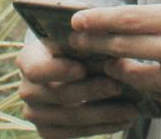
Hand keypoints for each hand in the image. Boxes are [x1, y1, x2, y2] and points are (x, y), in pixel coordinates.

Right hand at [18, 35, 145, 137]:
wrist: (69, 64)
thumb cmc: (76, 43)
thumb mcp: (77, 32)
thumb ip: (85, 33)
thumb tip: (104, 33)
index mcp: (28, 59)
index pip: (36, 69)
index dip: (59, 71)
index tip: (82, 69)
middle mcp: (28, 90)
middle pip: (60, 95)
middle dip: (92, 91)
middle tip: (119, 86)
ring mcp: (36, 114)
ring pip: (72, 118)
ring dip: (105, 113)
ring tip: (132, 107)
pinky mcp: (49, 131)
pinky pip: (77, 133)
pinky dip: (103, 127)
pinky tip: (124, 119)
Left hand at [70, 2, 160, 123]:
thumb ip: (159, 23)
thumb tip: (114, 25)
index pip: (133, 18)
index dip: (101, 20)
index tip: (77, 20)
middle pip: (128, 46)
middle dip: (96, 44)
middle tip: (76, 43)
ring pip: (135, 76)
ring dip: (114, 71)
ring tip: (105, 65)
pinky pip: (154, 97)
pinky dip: (140, 90)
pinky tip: (133, 84)